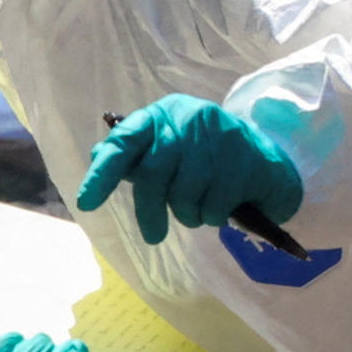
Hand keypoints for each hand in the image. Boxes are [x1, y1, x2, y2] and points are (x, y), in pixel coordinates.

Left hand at [78, 95, 304, 246]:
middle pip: (153, 174)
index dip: (103, 172)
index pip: (124, 142)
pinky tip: (222, 206)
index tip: (87, 203)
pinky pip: (214, 206)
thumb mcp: (167, 148)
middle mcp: (188, 119)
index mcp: (161, 115)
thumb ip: (133, 154)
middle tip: (153, 236)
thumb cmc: (203, 156)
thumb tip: (97, 155)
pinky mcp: (246, 160)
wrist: (264, 157)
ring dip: (188, 214)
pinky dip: (213, 217)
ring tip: (199, 208)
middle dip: (149, 211)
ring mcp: (220, 137)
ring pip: (185, 194)